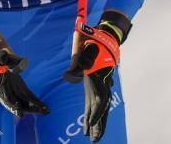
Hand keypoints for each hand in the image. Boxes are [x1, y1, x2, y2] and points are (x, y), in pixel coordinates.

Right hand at [0, 43, 50, 116]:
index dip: (12, 106)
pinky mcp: (18, 86)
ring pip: (23, 100)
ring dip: (33, 107)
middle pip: (17, 102)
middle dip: (28, 108)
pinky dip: (34, 100)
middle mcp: (5, 89)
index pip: (5, 97)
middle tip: (40, 111)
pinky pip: (26, 95)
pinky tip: (43, 106)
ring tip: (46, 111)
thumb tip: (4, 56)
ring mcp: (12, 89)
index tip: (20, 114)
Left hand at [63, 10, 131, 141]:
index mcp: (99, 78)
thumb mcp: (85, 50)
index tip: (92, 122)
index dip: (97, 112)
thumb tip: (68, 75)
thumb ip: (80, 62)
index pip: (100, 99)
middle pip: (102, 109)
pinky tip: (88, 126)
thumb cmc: (92, 43)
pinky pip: (95, 105)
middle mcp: (102, 85)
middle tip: (94, 140)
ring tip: (94, 139)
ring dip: (97, 124)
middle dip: (99, 125)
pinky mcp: (95, 87)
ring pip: (100, 110)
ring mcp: (100, 87)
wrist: (102, 36)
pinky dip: (92, 116)